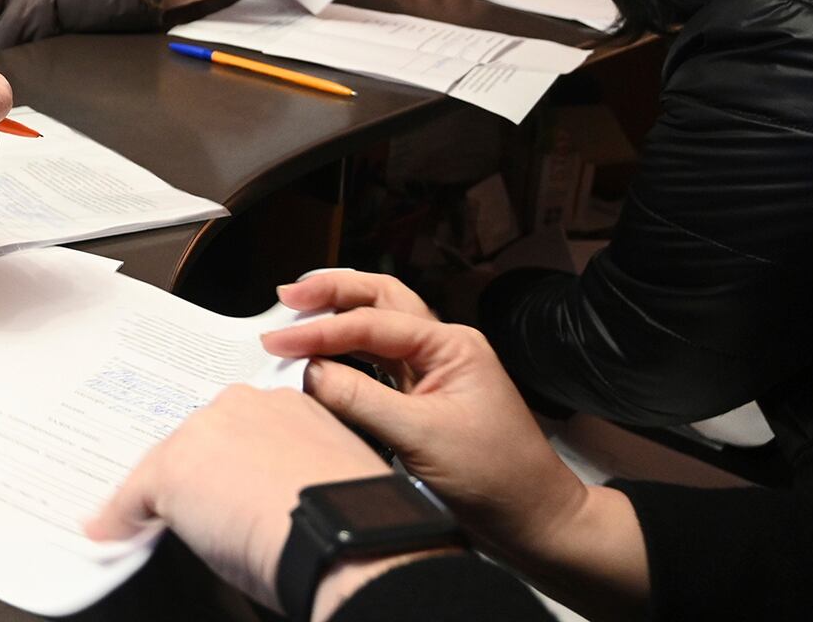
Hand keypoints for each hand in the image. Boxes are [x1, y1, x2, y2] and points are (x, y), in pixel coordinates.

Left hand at [85, 385, 416, 620]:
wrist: (344, 533)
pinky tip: (110, 531)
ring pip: (169, 463)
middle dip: (198, 470)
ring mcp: (202, 434)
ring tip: (157, 520)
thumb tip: (276, 493)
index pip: (239, 427)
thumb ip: (296, 465)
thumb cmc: (353, 515)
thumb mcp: (329, 472)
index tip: (226, 475)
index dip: (229, 458)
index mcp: (286, 404)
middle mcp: (239, 406)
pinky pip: (133, 497)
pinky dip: (119, 517)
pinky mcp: (172, 470)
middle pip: (200, 438)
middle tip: (201, 502)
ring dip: (165, 492)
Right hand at [262, 271, 582, 558]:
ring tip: (297, 312)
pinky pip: (377, 360)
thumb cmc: (497, 478)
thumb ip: (360, 399)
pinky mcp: (423, 397)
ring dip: (338, 314)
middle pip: (380, 298)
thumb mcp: (422, 436)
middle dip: (332, 291)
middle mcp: (443, 348)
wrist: (534, 520)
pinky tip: (322, 355)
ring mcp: (433, 371)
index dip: (319, 331)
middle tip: (287, 296)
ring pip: (378, 324)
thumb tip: (309, 372)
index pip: (372, 324)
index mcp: (451, 345)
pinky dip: (345, 351)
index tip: (277, 341)